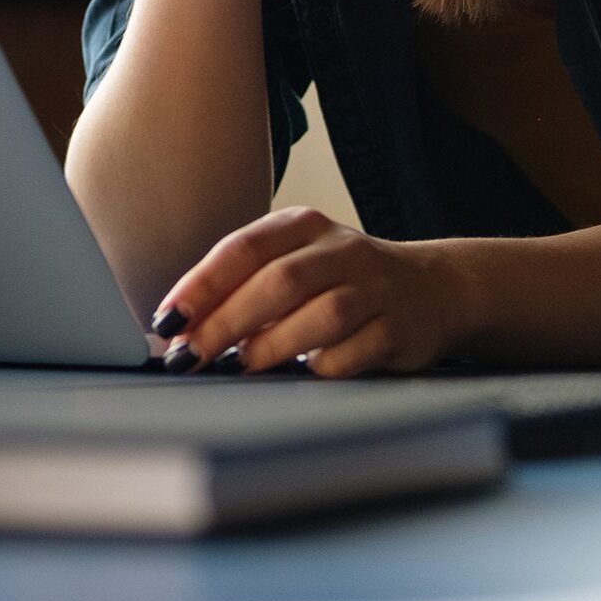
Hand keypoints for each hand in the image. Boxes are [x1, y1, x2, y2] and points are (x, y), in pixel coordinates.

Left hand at [151, 207, 473, 377]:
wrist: (432, 289)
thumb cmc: (341, 281)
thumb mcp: (295, 263)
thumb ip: (244, 287)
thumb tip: (179, 330)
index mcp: (303, 226)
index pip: (243, 249)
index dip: (202, 286)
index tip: (167, 320)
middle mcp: (341, 250)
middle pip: (278, 281)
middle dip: (226, 322)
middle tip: (190, 354)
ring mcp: (375, 288)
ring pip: (321, 314)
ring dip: (272, 345)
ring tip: (238, 366)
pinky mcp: (400, 328)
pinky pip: (356, 351)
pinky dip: (323, 366)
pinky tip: (301, 374)